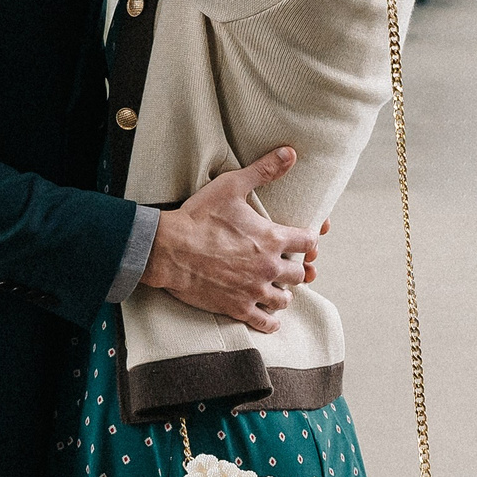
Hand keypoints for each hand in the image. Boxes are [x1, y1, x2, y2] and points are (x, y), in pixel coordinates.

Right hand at [142, 148, 321, 333]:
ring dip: (283, 292)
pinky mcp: (238, 307)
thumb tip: (290, 153)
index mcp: (273, 238)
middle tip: (285, 264)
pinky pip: (266, 322)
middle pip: (299, 273)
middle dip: (295, 268)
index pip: (308, 242)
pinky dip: (270, 320)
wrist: (168, 249)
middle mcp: (269, 267)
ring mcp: (254, 290)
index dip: (308, 240)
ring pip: (285, 298)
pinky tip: (268, 316)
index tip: (302, 240)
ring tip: (275, 287)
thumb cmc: (199, 216)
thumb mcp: (232, 186)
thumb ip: (264, 170)